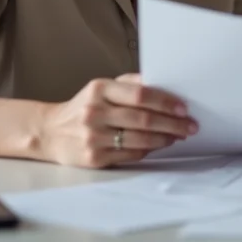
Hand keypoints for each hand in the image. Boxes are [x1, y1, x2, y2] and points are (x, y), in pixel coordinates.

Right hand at [35, 73, 197, 167]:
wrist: (50, 132)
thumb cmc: (84, 107)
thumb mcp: (102, 87)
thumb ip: (130, 84)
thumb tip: (164, 83)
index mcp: (99, 89)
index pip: (141, 94)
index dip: (166, 102)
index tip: (184, 108)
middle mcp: (95, 112)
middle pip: (144, 119)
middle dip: (172, 123)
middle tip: (190, 126)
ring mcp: (93, 137)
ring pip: (140, 139)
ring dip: (165, 138)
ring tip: (178, 135)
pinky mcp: (94, 158)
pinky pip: (131, 154)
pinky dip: (149, 149)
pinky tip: (159, 145)